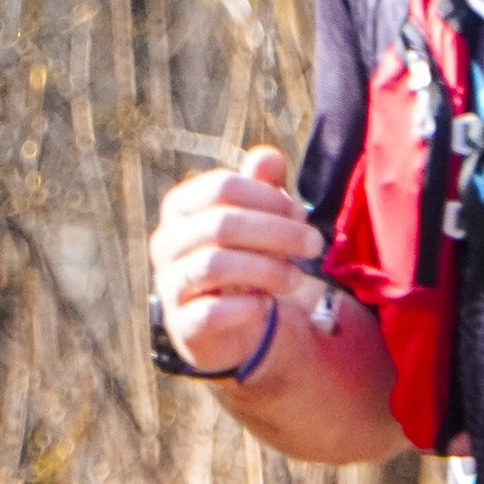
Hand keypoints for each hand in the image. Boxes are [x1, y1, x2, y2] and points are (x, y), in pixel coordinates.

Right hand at [150, 146, 326, 374]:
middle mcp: (167, 242)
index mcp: (182, 207)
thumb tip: (268, 157)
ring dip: (267, 269)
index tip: (302, 214)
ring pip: (215, 265)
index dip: (269, 197)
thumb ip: (264, 187)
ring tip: (297, 278)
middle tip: (315, 244)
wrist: (232, 326)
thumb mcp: (261, 220)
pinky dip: (246, 307)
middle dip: (278, 232)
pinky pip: (210, 312)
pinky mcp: (182, 325)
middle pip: (222, 224)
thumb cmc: (247, 259)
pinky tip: (266, 305)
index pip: (222, 187)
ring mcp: (170, 284)